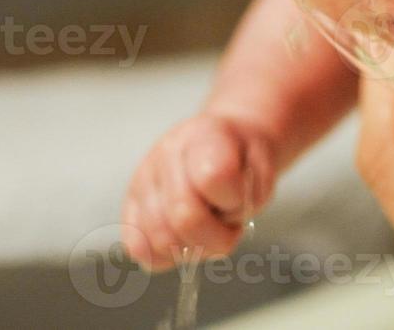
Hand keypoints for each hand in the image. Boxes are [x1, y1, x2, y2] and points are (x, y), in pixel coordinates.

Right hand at [122, 113, 276, 270]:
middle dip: (215, 237)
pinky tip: (183, 241)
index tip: (240, 199)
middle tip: (227, 227)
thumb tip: (219, 230)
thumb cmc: (245, 159)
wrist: (226, 141)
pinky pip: (138, 248)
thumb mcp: (263, 170)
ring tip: (206, 231)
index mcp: (205, 136)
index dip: (233, 202)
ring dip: (192, 248)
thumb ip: (247, 199)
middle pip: (184, 218)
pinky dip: (165, 256)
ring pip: (160, 239)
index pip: (214, 179)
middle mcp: (166, 154)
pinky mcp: (129, 202)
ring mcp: (143, 178)